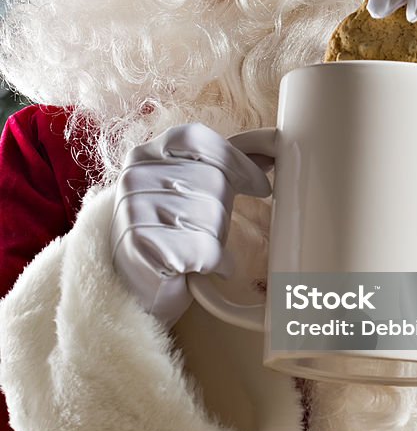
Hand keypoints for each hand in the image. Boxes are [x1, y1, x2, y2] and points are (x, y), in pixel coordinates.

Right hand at [110, 123, 271, 326]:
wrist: (133, 290)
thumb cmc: (167, 236)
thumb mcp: (185, 192)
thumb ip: (219, 168)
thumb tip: (268, 157)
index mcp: (144, 156)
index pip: (200, 140)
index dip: (237, 161)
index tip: (259, 185)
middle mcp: (134, 177)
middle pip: (214, 181)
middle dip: (223, 210)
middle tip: (210, 231)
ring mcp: (135, 210)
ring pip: (213, 216)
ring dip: (217, 239)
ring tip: (197, 249)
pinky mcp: (143, 245)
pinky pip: (206, 249)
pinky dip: (215, 262)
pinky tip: (201, 267)